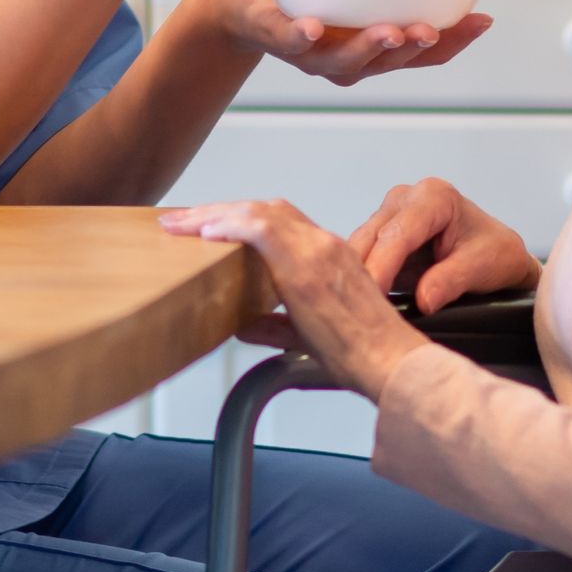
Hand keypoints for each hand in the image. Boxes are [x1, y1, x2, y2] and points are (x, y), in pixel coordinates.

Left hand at [159, 197, 427, 398]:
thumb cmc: (362, 355)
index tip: (208, 227)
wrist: (390, 363)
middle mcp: (324, 245)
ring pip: (258, 212)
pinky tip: (205, 232)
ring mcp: (317, 251)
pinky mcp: (308, 266)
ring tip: (180, 224)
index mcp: (330, 256)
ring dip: (214, 214)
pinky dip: (230, 225)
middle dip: (219, 210)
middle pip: (264, 209)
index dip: (240, 218)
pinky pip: (261, 229)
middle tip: (182, 221)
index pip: (279, 221)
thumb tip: (243, 325)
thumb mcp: (307, 337)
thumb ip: (274, 326)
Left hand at [199, 0, 491, 87]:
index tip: (482, 19)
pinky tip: (314, 26)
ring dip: (368, 47)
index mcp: (375, 55)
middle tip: (430, 30)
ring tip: (390, 31)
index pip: (424, 55)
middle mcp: (347, 65)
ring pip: (344, 61)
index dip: (454, 41)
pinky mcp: (276, 35)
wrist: (241, 7)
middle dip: (413, 48)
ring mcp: (311, 56)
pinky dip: (302, 36)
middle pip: (388, 63)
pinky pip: (290, 40)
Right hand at [349, 176, 540, 312]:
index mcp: (434, 197)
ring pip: (359, 248)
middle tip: (357, 310)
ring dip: (356, 278)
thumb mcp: (482, 267)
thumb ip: (451, 281)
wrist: (497, 256)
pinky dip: (359, 279)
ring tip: (357, 309)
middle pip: (370, 237)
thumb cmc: (495, 253)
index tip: (373, 294)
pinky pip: (361, 258)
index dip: (383, 266)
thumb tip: (424, 301)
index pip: (398, 234)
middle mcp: (406, 199)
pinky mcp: (380, 236)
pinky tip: (360, 302)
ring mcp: (389, 215)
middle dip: (362, 273)